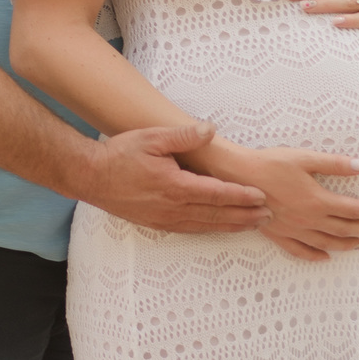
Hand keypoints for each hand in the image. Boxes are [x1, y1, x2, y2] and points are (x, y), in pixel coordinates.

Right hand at [87, 123, 269, 233]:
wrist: (90, 176)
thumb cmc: (120, 154)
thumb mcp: (152, 137)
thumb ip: (184, 135)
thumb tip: (210, 130)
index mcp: (175, 186)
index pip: (217, 194)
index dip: (241, 197)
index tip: (260, 197)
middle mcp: (173, 207)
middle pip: (217, 215)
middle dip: (245, 216)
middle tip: (268, 216)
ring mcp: (165, 219)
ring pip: (206, 226)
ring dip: (231, 226)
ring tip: (252, 225)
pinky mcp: (157, 223)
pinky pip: (191, 230)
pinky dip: (210, 229)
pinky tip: (220, 227)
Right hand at [190, 137, 358, 261]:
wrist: (237, 177)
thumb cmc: (271, 163)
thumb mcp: (306, 158)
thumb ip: (336, 164)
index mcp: (317, 201)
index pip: (353, 209)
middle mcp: (308, 220)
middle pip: (343, 229)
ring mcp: (293, 230)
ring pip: (326, 243)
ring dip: (345, 245)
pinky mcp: (278, 235)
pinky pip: (300, 251)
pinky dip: (315, 255)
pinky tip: (325, 257)